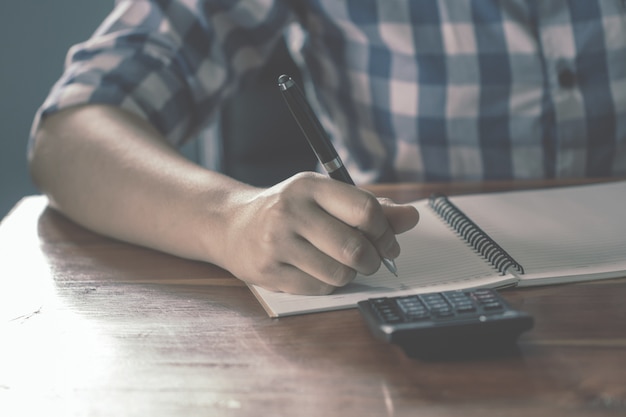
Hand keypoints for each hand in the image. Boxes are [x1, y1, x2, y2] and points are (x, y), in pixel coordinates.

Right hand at [219, 172, 418, 294]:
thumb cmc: (289, 210)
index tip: (389, 244)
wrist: (233, 225)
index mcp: (310, 186)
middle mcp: (291, 211)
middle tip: (371, 260)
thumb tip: (411, 217)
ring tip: (339, 264)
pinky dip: (328, 285)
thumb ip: (370, 207)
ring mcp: (277, 243)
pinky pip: (318, 289)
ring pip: (339, 274)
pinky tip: (317, 271)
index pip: (365, 210)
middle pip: (355, 248)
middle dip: (373, 260)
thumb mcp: (325, 198)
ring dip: (349, 274)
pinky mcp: (268, 271)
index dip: (386, 233)